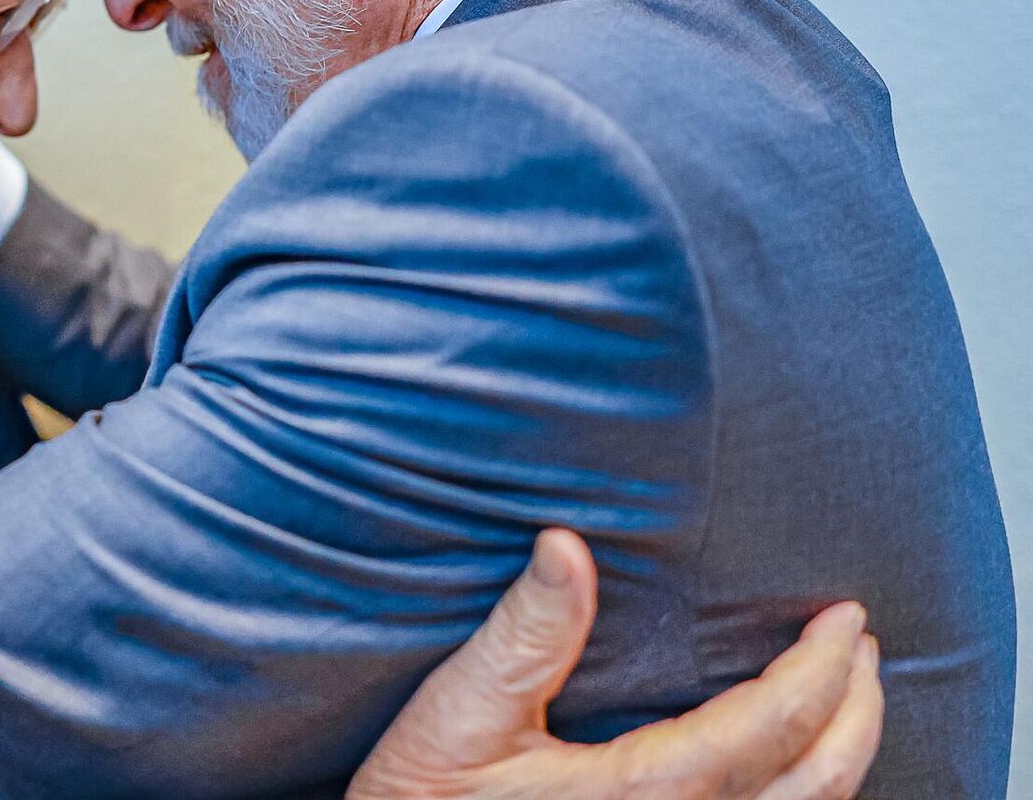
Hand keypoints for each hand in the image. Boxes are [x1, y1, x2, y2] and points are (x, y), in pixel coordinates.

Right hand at [348, 531, 882, 799]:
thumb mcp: (457, 714)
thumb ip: (524, 634)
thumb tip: (567, 546)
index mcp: (643, 794)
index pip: (770, 724)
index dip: (819, 667)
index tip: (843, 616)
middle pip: (815, 784)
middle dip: (855, 712)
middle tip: (863, 650)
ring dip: (842, 758)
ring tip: (846, 702)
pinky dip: (801, 799)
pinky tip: (788, 771)